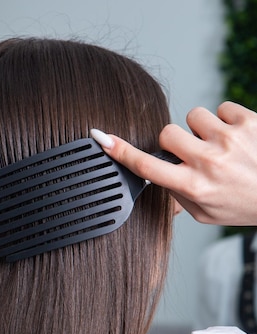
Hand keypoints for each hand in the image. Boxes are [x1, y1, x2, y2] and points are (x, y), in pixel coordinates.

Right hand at [91, 102, 256, 225]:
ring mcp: (228, 139)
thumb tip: (160, 183)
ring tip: (221, 146)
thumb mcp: (207, 214)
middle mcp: (208, 161)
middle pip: (167, 132)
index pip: (148, 167)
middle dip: (175, 141)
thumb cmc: (244, 205)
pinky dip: (226, 120)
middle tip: (192, 154)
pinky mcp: (247, 120)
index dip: (122, 152)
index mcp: (194, 186)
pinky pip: (221, 107)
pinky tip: (237, 138)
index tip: (102, 138)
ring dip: (202, 129)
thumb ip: (179, 198)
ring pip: (193, 116)